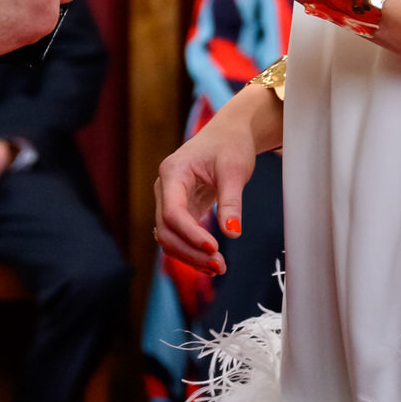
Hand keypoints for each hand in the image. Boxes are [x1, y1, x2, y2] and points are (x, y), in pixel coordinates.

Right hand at [153, 90, 270, 271]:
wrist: (229, 133)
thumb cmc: (230, 143)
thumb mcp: (234, 169)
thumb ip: (231, 201)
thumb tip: (232, 232)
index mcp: (173, 172)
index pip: (172, 212)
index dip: (190, 234)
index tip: (215, 248)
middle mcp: (165, 188)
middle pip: (166, 230)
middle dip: (190, 251)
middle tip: (220, 266)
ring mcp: (170, 199)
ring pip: (169, 237)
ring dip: (190, 256)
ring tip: (218, 268)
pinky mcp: (180, 209)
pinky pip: (179, 235)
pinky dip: (192, 251)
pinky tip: (210, 262)